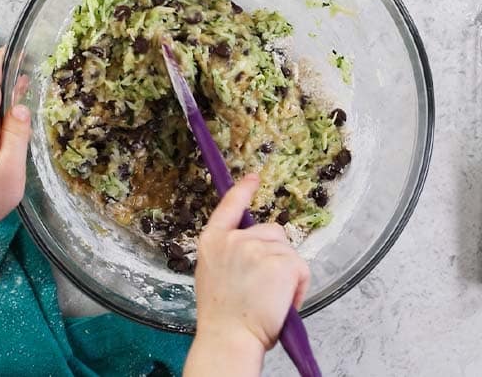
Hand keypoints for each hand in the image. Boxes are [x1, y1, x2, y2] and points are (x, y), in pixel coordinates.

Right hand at [186, 175, 309, 375]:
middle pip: (272, 232)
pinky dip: (299, 286)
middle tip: (267, 288)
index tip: (253, 178)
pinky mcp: (281, 261)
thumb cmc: (222, 317)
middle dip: (277, 254)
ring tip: (273, 300)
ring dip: (288, 273)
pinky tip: (284, 301)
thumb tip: (253, 253)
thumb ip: (229, 256)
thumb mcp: (213, 275)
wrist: (229, 336)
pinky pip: (301, 268)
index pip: (229, 207)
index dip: (243, 191)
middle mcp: (233, 238)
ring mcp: (257, 247)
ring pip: (289, 251)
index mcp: (212, 241)